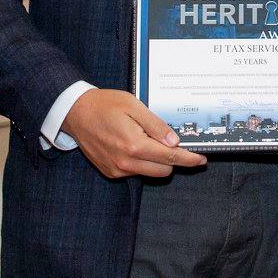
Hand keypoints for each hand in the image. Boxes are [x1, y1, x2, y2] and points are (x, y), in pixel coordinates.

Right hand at [62, 89, 207, 179]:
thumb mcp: (134, 106)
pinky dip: (140, 162)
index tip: (201, 160)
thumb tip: (174, 141)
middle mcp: (125, 162)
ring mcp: (117, 169)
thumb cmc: (105, 105)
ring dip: (156, 161)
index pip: (170, 157)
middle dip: (171, 158)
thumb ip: (156, 125)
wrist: (76, 113)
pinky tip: (132, 144)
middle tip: (168, 140)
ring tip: (144, 138)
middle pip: (163, 170)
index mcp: (134, 145)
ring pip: (150, 173)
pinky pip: (135, 172)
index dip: (189, 159)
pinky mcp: (110, 172)